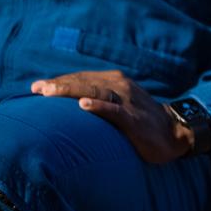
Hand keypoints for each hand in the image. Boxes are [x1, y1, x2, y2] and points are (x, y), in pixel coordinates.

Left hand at [31, 70, 192, 162]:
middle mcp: (120, 85)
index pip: (82, 78)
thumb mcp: (120, 104)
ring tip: (50, 93)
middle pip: (85, 81)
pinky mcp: (133, 118)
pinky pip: (114, 110)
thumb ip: (100, 99)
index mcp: (115, 81)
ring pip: (95, 91)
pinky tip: (83, 105)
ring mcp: (127, 101)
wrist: (173, 132)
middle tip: (37, 88)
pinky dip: (99, 106)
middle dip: (59, 84)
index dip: (60, 81)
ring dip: (71, 90)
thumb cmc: (142, 120)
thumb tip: (71, 104)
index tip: (37, 87)